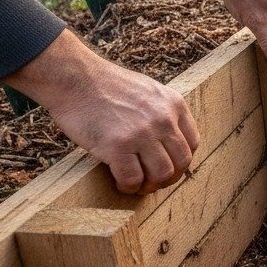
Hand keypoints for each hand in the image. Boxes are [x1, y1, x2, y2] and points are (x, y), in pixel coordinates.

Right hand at [7, 31, 198, 194]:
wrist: (75, 78)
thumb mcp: (149, 91)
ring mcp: (142, 133)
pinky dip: (128, 187)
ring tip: (137, 184)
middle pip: (181, 162)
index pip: (192, 143)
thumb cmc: (106, 86)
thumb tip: (168, 143)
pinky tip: (120, 183)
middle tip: (152, 181)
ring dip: (150, 186)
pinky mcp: (118, 147)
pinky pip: (132, 179)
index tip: (167, 166)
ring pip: (161, 175)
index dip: (180, 161)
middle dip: (168, 178)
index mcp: (174, 104)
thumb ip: (163, 113)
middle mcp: (163, 119)